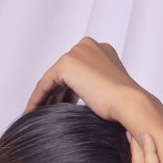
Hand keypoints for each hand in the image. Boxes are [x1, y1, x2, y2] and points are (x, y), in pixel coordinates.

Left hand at [24, 37, 146, 124]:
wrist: (129, 102)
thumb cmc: (124, 103)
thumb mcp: (109, 91)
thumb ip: (96, 88)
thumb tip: (86, 99)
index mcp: (102, 50)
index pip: (77, 70)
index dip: (67, 90)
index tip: (60, 106)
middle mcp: (88, 46)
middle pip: (64, 74)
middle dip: (55, 95)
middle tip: (47, 114)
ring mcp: (77, 53)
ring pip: (53, 79)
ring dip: (46, 98)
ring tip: (39, 116)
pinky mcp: (66, 65)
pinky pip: (45, 84)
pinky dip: (38, 99)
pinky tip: (33, 113)